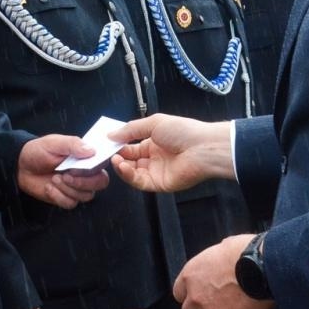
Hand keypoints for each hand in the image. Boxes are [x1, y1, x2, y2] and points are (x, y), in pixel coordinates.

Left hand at [18, 135, 109, 208]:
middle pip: (100, 183)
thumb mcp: (54, 143)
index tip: (81, 167)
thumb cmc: (38, 151)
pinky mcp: (65, 198)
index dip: (97, 168)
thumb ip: (73, 145)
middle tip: (66, 176)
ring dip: (68, 189)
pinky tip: (49, 187)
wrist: (20, 166)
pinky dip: (58, 196)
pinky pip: (71, 203)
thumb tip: (92, 151)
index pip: (103, 165)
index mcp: (85, 157)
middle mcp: (84, 173)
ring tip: (54, 178)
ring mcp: (76, 187)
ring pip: (85, 195)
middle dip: (83, 182)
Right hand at [109, 114, 234, 192]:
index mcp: (153, 143)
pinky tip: (122, 166)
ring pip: (132, 172)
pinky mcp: (159, 184)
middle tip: (105, 153)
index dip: (118, 146)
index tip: (105, 144)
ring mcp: (156, 172)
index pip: (130, 147)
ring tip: (114, 159)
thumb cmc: (182, 131)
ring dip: (120, 166)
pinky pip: (139, 182)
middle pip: (129, 160)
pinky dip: (128, 175)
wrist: (203, 148)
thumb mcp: (154, 123)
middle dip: (117, 157)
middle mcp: (154, 158)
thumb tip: (110, 135)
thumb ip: (130, 129)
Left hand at [173, 234, 273, 308]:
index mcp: (191, 275)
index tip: (200, 295)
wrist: (262, 266)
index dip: (190, 295)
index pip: (179, 293)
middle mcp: (196, 296)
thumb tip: (220, 263)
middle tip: (214, 306)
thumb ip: (214, 262)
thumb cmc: (245, 252)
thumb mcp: (221, 247)